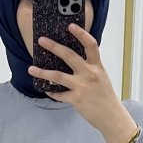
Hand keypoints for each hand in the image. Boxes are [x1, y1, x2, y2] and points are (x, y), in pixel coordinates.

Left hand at [28, 24, 135, 142]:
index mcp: (97, 66)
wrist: (111, 117)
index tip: (70, 26)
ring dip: (42, 72)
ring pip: (57, 76)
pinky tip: (46, 90)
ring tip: (31, 69)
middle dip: (53, 46)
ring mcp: (82, 87)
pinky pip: (59, 94)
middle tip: (41, 40)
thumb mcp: (101, 77)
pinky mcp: (76, 99)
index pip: (90, 45)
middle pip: (69, 55)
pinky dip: (51, 92)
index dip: (80, 34)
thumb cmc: (106, 97)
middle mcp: (89, 74)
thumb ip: (89, 68)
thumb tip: (71, 61)